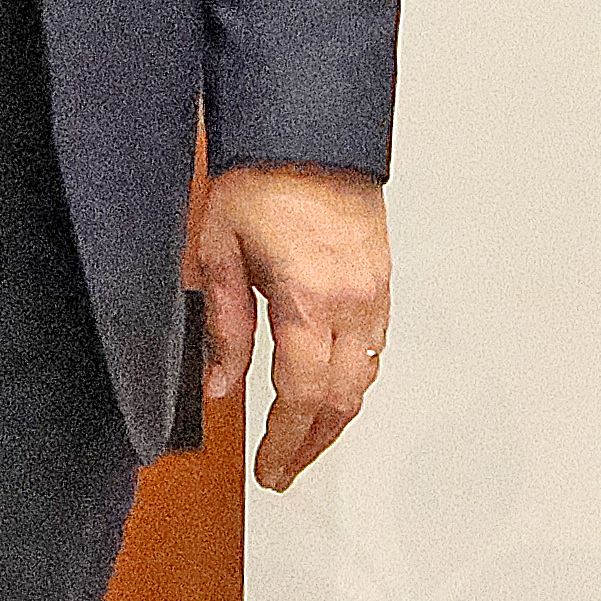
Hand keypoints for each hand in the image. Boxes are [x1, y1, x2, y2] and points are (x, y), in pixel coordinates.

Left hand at [196, 161, 394, 492]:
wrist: (308, 128)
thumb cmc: (263, 178)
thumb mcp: (219, 254)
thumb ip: (224, 328)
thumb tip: (220, 387)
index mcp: (309, 301)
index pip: (302, 397)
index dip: (284, 443)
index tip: (268, 472)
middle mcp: (352, 303)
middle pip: (342, 400)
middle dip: (313, 444)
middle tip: (284, 471)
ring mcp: (373, 291)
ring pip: (365, 378)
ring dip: (336, 417)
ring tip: (306, 441)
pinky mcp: (381, 278)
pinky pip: (374, 346)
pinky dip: (354, 380)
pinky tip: (332, 388)